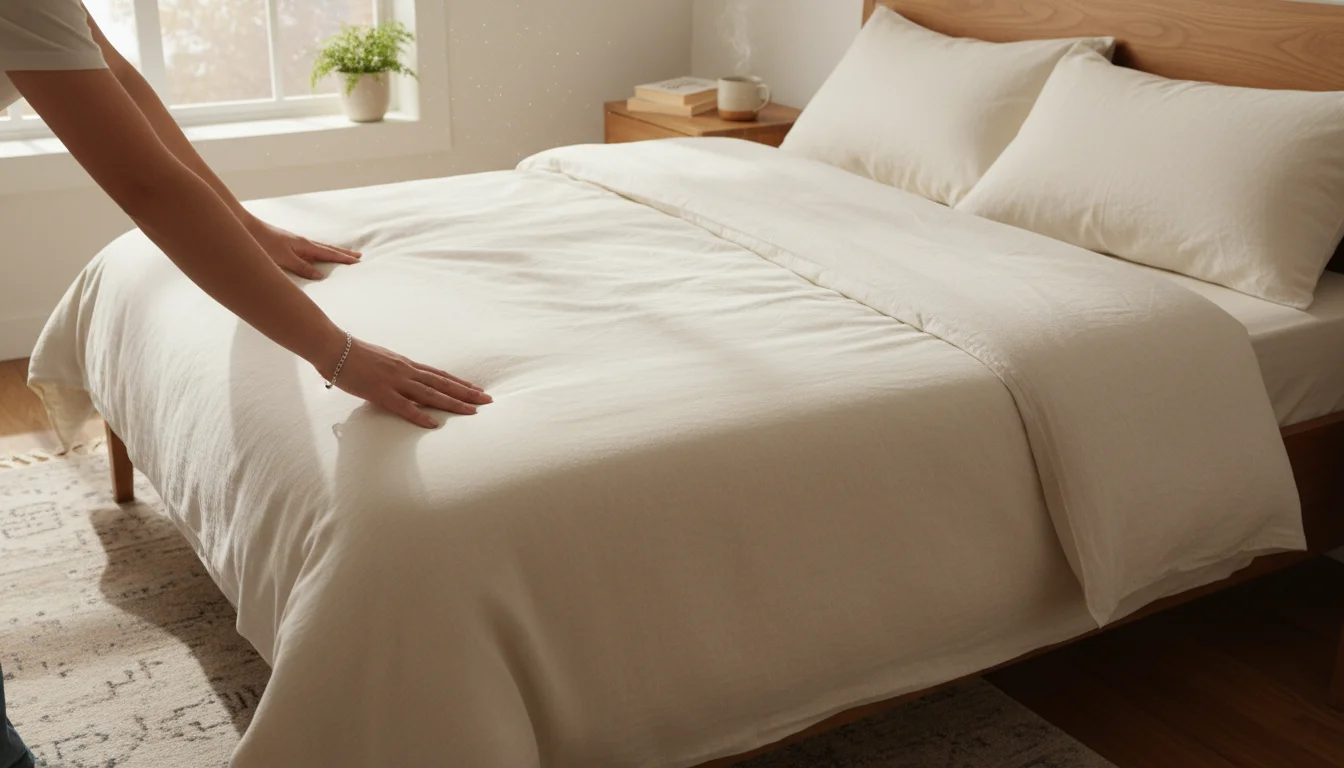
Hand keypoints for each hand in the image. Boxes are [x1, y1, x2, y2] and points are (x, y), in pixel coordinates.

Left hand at [246, 216, 361, 279]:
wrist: (245, 228)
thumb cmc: (263, 242)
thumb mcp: (284, 258)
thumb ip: (302, 267)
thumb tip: (320, 276)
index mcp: (305, 245)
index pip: (329, 254)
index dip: (343, 259)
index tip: (357, 262)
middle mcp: (302, 243)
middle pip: (327, 249)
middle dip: (342, 254)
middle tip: (358, 256)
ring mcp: (295, 243)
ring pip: (319, 249)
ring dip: (332, 253)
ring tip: (342, 256)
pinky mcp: (287, 245)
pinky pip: (309, 251)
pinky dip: (319, 254)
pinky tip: (316, 256)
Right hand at [329, 337, 491, 427]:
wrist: (333, 348)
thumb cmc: (353, 355)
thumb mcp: (381, 361)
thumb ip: (395, 371)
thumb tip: (404, 380)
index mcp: (406, 364)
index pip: (439, 375)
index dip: (459, 383)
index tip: (477, 389)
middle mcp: (406, 371)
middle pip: (442, 383)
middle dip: (467, 393)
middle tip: (488, 400)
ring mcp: (394, 381)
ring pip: (430, 394)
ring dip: (453, 403)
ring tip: (473, 411)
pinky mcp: (380, 392)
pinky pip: (404, 406)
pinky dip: (420, 415)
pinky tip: (435, 424)